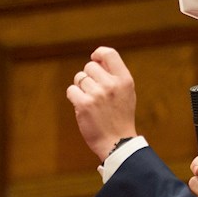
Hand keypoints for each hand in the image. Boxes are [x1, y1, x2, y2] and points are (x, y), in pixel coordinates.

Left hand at [66, 46, 137, 162]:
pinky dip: (73, 97)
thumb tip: (95, 57)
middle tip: (95, 92)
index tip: (94, 58)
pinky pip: (71, 90)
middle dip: (88, 77)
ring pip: (79, 79)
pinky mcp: (84, 105)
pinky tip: (82, 106)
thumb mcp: (126, 93)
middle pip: (89, 66)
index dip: (98, 53)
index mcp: (125, 80)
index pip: (109, 53)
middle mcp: (112, 85)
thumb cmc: (120, 116)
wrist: (117, 143)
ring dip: (81, 88)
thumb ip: (114, 74)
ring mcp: (97, 94)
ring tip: (91, 102)